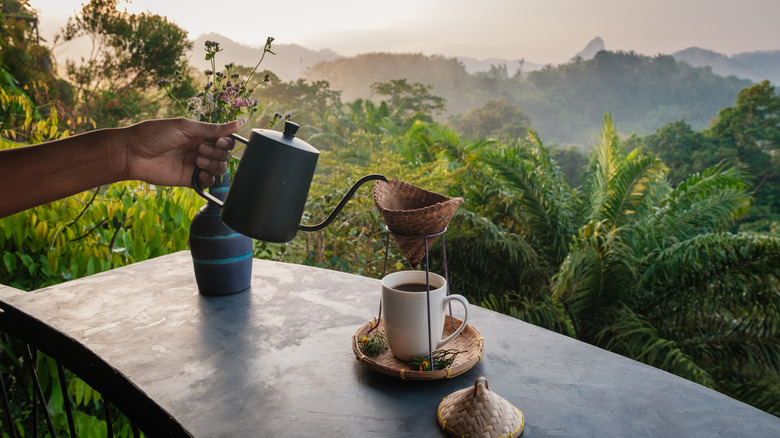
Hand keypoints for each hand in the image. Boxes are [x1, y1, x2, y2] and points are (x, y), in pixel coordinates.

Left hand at [123, 118, 238, 187]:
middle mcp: (199, 149)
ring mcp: (194, 165)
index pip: (224, 139)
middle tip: (200, 149)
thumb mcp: (184, 127)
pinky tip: (200, 173)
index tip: (219, 140)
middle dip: (218, 152)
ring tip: (198, 160)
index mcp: (198, 134)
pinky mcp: (189, 180)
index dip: (226, 141)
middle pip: (224, 154)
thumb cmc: (153, 134)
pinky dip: (210, 179)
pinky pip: (209, 183)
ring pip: (219, 168)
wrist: (131, 153)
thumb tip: (236, 124)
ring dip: (214, 164)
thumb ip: (210, 129)